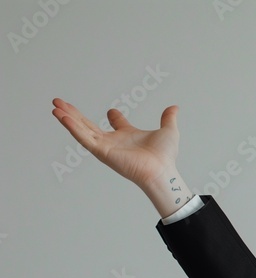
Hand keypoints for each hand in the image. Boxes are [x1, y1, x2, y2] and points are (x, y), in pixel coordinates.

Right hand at [51, 98, 180, 189]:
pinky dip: (72, 127)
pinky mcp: (102, 151)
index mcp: (129, 136)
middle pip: (90, 125)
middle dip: (74, 114)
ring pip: (82, 129)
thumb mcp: (168, 131)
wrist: (162, 170)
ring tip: (55, 106)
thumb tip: (174, 108)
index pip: (117, 124)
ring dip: (67, 118)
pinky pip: (83, 138)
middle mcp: (115, 141)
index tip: (111, 111)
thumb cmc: (165, 157)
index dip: (114, 116)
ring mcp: (106, 146)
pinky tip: (62, 116)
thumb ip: (168, 118)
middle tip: (61, 102)